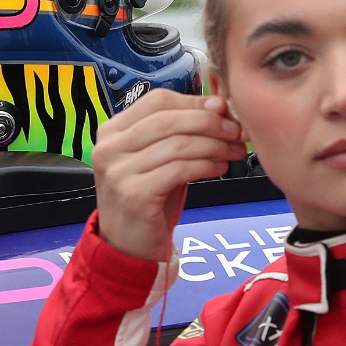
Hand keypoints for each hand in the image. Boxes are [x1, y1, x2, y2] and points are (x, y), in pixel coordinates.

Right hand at [91, 90, 245, 260]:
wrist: (128, 245)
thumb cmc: (148, 198)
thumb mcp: (159, 157)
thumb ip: (179, 131)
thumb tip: (218, 104)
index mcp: (112, 131)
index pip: (158, 100)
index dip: (194, 102)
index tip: (222, 109)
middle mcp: (109, 147)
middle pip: (169, 119)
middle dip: (210, 122)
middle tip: (236, 131)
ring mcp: (118, 171)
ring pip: (178, 144)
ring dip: (214, 145)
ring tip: (233, 152)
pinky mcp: (134, 194)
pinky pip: (179, 169)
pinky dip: (206, 165)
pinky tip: (219, 168)